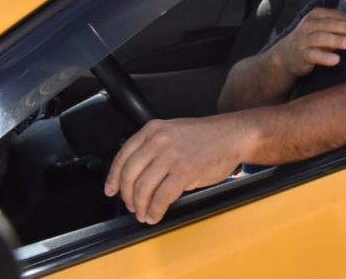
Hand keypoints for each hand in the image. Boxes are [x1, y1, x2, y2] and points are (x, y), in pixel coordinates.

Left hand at [105, 116, 252, 223]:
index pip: (123, 156)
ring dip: (140, 207)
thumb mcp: (174, 131)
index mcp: (153, 130)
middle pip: (130, 175)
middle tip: (132, 206)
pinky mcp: (185, 171)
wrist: (234, 135)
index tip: (111, 190)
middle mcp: (159, 141)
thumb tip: (137, 174)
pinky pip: (161, 197)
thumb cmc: (207, 137)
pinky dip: (155, 210)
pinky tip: (155, 215)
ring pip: (143, 188)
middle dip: (128, 197)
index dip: (113, 178)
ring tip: (144, 214)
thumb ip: (154, 146)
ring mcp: (171, 156)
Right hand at [274, 7, 345, 77]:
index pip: (338, 16)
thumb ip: (341, 29)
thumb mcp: (325, 30)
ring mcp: (304, 39)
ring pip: (322, 38)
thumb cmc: (312, 40)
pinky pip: (314, 55)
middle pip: (330, 24)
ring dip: (338, 40)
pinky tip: (336, 60)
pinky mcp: (301, 55)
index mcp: (318, 15)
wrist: (286, 55)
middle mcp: (310, 24)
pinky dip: (325, 57)